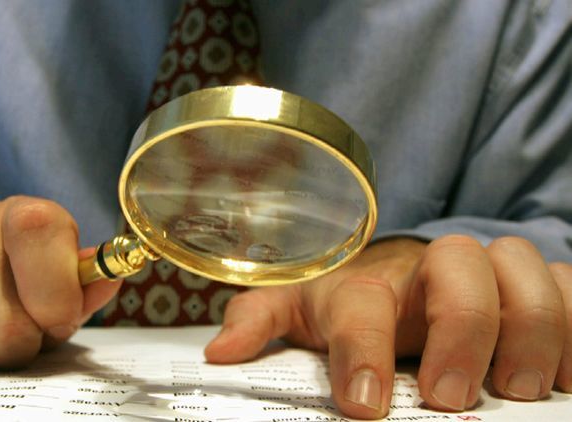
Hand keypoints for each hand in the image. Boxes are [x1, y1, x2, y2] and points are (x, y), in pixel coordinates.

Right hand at [0, 196, 120, 371]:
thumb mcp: (54, 278)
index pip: (42, 234)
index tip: (54, 321)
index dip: (55, 300)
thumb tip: (107, 280)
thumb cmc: (9, 275)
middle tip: (7, 331)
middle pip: (5, 328)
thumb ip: (82, 287)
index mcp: (23, 214)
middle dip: (13, 347)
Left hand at [205, 235, 571, 418]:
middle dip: (461, 330)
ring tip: (519, 390)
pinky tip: (567, 376)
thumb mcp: (301, 312)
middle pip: (458, 267)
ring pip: (524, 267)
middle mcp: (429, 269)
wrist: (401, 276)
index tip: (364, 405)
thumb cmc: (350, 302)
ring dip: (531, 325)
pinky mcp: (534, 288)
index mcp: (367, 281)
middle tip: (451, 397)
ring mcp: (487, 273)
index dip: (363, 350)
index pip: (363, 302)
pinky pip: (571, 287)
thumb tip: (220, 352)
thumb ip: (261, 323)